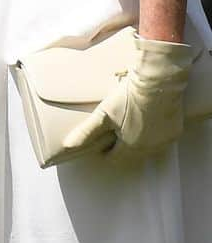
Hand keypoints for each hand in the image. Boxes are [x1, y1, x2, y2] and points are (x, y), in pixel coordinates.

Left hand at [62, 32, 194, 160]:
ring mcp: (164, 140)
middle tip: (111, 138)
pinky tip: (148, 123)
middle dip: (121, 148)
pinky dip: (154, 133)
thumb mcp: (103, 115)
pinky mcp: (175, 129)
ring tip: (128, 130)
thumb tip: (67, 145)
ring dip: (138, 141)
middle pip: (133, 154)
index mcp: (131, 147)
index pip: (115, 157)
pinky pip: (162, 137)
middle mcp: (150, 148)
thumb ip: (86, 132)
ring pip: (149, 147)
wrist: (157, 84)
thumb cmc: (128, 99)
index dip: (104, 153)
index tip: (98, 147)